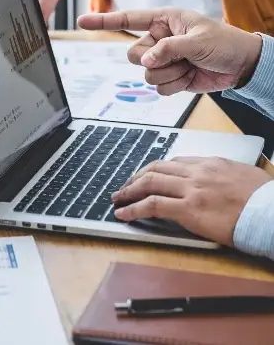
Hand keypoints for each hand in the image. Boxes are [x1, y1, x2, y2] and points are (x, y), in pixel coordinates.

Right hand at [77, 8, 261, 94]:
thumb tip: (146, 61)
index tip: (82, 21)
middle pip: (133, 54)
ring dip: (169, 74)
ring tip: (189, 65)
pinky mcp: (170, 77)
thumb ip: (169, 48)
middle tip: (177, 56)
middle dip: (154, 59)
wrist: (241, 66)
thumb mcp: (198, 40)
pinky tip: (190, 77)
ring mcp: (163, 59)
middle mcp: (159, 39)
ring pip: (146, 74)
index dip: (104, 21)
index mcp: (164, 21)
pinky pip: (158, 88)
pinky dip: (175, 86)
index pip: (128, 19)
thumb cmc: (224, 42)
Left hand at [111, 157, 271, 245]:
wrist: (273, 212)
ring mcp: (191, 189)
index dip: (155, 170)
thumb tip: (212, 180)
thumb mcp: (242, 174)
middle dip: (136, 177)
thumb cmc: (265, 198)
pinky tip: (124, 213)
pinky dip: (134, 208)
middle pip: (156, 168)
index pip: (173, 162)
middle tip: (125, 186)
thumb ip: (221, 174)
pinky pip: (153, 205)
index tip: (146, 177)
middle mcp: (197, 172)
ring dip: (129, 190)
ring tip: (117, 198)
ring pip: (150, 183)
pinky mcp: (189, 209)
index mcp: (210, 163)